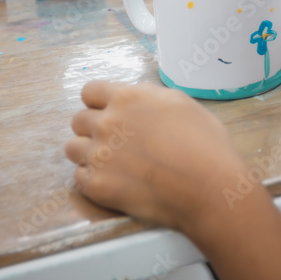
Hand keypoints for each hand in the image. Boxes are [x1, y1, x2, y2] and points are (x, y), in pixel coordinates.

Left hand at [65, 81, 244, 235]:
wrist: (208, 188)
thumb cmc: (205, 144)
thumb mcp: (181, 103)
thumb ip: (149, 97)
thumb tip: (134, 100)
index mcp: (127, 98)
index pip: (89, 91)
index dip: (99, 103)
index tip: (109, 113)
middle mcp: (107, 123)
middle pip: (78, 120)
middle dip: (93, 129)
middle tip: (115, 142)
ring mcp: (98, 155)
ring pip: (72, 148)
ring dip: (88, 153)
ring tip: (111, 164)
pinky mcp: (96, 185)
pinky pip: (78, 177)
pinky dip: (93, 179)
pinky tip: (115, 183)